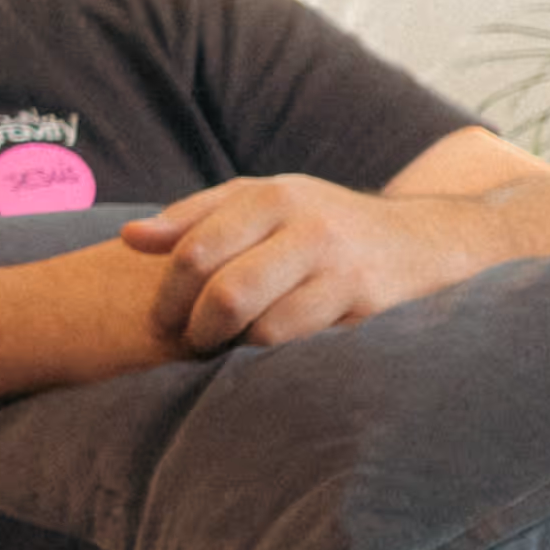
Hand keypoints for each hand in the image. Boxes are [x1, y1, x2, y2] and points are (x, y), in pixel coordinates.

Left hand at [130, 176, 503, 350]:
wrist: (419, 242)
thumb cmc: (319, 225)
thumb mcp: (261, 204)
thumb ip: (194, 219)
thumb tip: (129, 238)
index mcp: (270, 195)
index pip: (194, 250)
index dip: (167, 296)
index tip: (161, 320)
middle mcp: (306, 224)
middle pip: (224, 292)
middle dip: (195, 329)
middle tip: (190, 342)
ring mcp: (339, 264)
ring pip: (261, 326)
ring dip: (235, 347)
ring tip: (230, 345)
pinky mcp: (365, 302)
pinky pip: (299, 343)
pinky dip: (271, 354)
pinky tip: (268, 348)